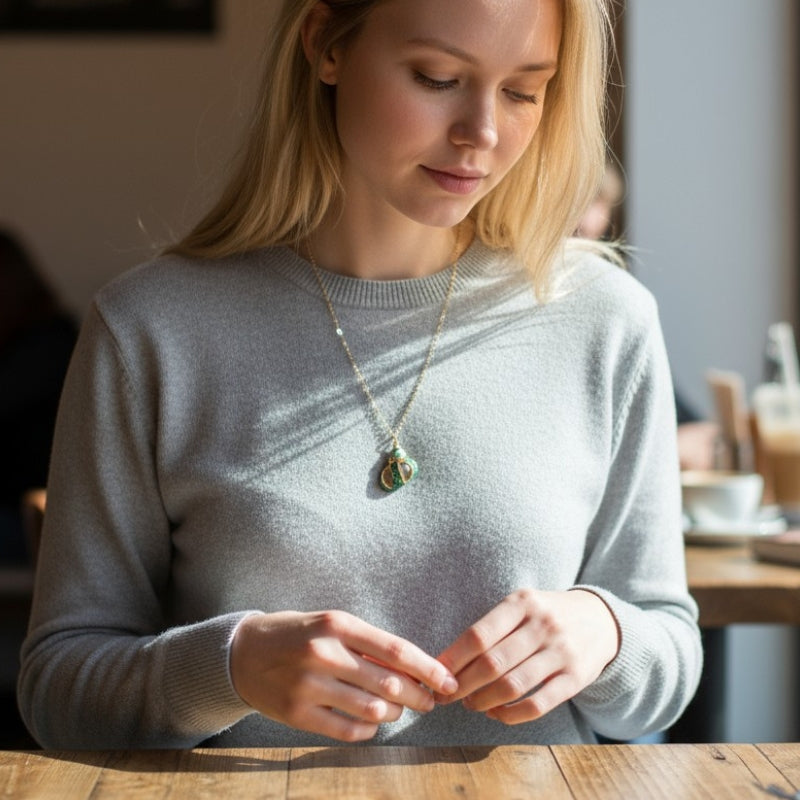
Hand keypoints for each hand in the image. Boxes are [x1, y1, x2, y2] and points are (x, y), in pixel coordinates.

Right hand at [230, 610, 458, 740]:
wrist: (241, 652)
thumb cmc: (296, 634)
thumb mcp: (329, 624)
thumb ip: (366, 644)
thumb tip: (411, 667)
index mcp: (337, 624)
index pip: (395, 649)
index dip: (427, 668)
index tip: (447, 680)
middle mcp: (324, 653)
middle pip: (388, 683)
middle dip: (419, 696)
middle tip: (430, 700)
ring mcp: (309, 685)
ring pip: (372, 709)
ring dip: (395, 713)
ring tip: (399, 709)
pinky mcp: (297, 714)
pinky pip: (348, 730)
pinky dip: (369, 729)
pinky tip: (372, 721)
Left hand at [434, 589, 618, 724]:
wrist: (600, 619)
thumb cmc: (544, 615)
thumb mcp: (521, 605)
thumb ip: (490, 628)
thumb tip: (447, 662)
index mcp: (522, 602)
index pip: (479, 635)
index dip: (453, 659)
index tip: (435, 674)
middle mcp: (542, 624)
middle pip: (492, 663)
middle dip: (462, 685)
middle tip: (446, 696)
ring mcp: (561, 652)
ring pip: (512, 686)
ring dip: (483, 701)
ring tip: (470, 704)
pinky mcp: (576, 678)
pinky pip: (538, 705)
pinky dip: (510, 715)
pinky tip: (496, 714)